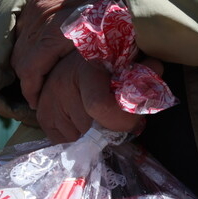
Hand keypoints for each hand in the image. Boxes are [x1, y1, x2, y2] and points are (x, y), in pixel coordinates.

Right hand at [12, 0, 110, 107]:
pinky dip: (30, 38)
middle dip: (26, 76)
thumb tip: (80, 89)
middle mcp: (42, 14)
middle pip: (20, 54)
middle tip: (37, 92)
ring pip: (20, 38)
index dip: (31, 89)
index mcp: (57, 30)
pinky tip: (43, 47)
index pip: (30, 68)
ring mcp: (40, 0)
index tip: (37, 102)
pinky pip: (26, 21)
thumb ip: (90, 65)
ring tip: (39, 71)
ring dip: (27, 57)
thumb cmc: (122, 9)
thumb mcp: (110, 43)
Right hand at [35, 52, 157, 142]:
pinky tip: (82, 121)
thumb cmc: (105, 61)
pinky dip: (77, 137)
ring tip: (97, 116)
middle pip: (92, 128)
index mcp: (86, 69)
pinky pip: (64, 141)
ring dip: (91, 134)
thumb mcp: (126, 61)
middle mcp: (62, 84)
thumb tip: (155, 69)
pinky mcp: (42, 116)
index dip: (120, 120)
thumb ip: (142, 70)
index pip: (99, 106)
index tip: (132, 119)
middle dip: (109, 128)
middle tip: (118, 118)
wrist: (74, 57)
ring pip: (79, 137)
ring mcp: (48, 102)